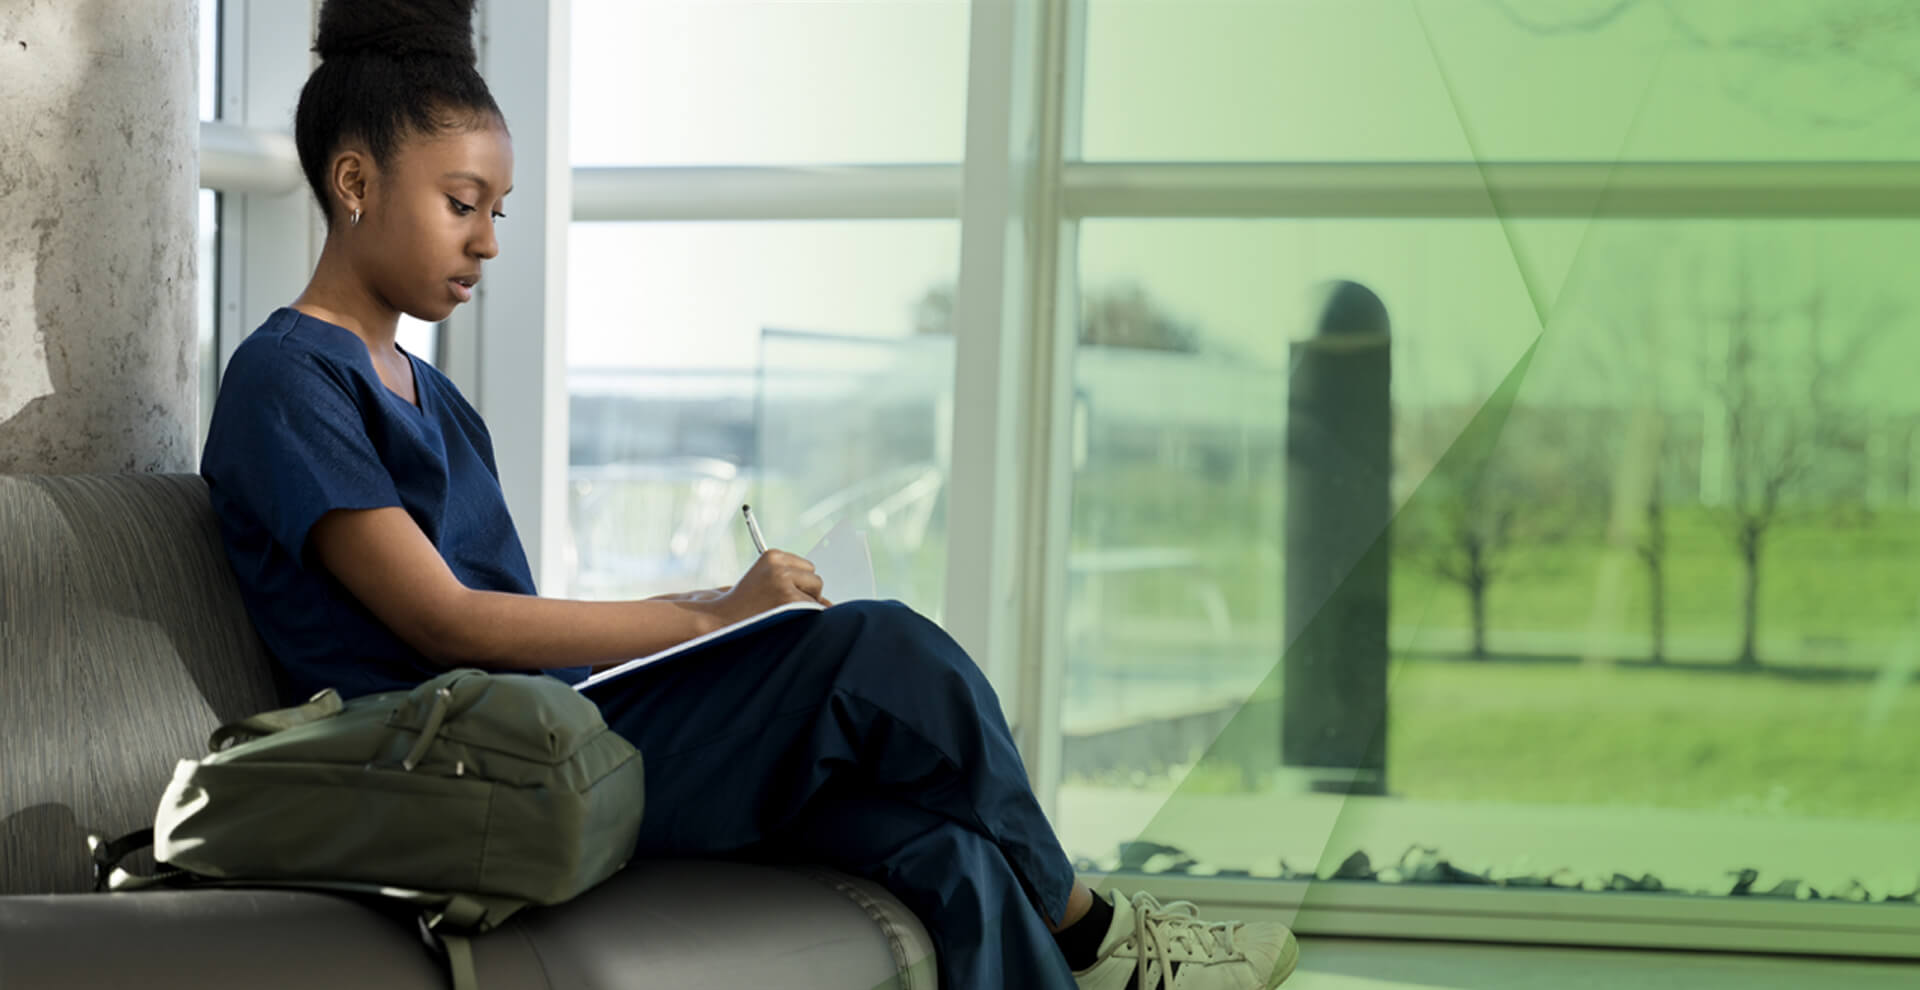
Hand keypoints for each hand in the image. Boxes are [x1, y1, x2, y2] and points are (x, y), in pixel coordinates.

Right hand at [710, 550, 829, 624]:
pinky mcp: (788, 598)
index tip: (781, 595)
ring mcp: (784, 580)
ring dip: (805, 605)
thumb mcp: (767, 584)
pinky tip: (781, 618)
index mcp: (773, 556)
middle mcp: (779, 564)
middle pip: (815, 578)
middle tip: (780, 606)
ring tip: (779, 612)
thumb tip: (829, 602)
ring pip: (816, 592)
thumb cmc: (746, 606)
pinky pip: (813, 608)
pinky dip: (803, 616)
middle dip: (805, 594)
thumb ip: (794, 583)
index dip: (798, 586)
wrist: (721, 621)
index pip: (806, 567)